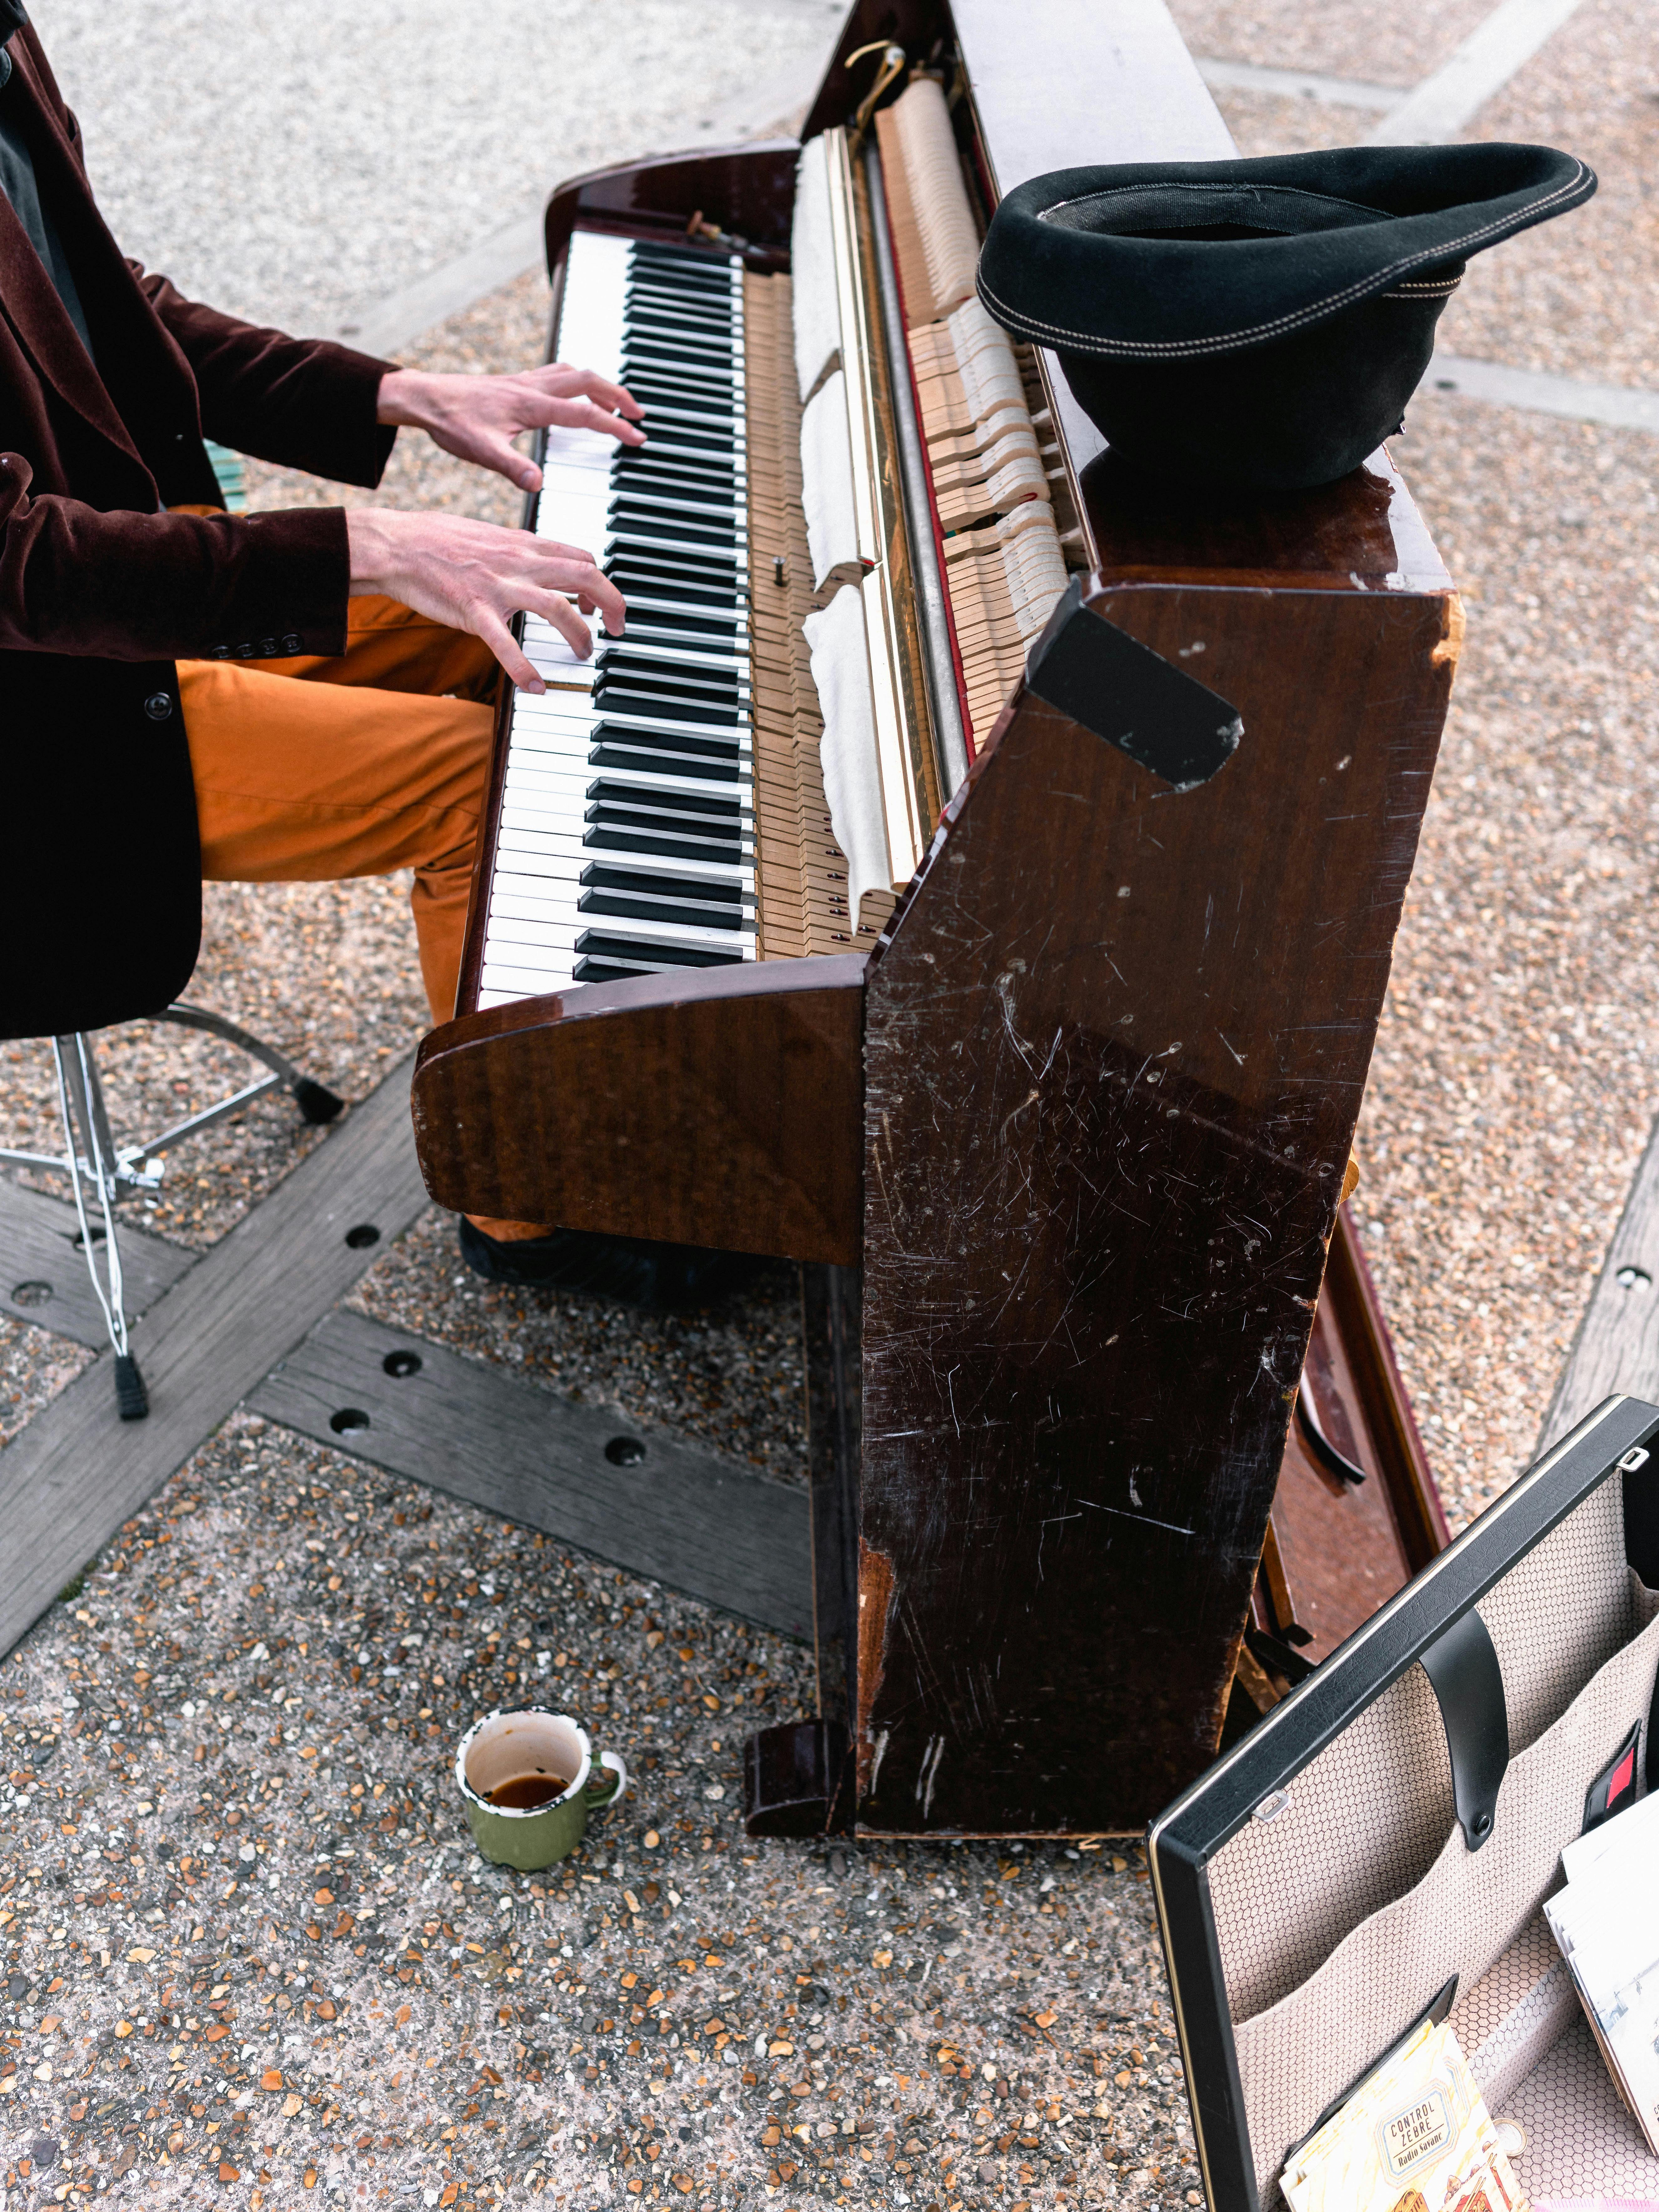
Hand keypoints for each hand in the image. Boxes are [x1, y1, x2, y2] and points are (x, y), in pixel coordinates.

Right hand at [346, 509, 623, 690]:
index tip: (596, 605)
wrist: (396, 544)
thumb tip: (541, 563)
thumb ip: (519, 551)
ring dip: (578, 635)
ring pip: (556, 608)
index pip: (580, 558)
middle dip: (611, 604)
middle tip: (617, 629)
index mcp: (523, 544)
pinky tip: (537, 687)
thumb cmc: (437, 541)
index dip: (599, 582)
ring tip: (583, 655)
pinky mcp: (473, 610)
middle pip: (584, 576)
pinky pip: (505, 644)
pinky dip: (525, 669)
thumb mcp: (489, 536)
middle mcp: (517, 561)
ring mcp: (497, 586)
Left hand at [376, 364, 645, 490]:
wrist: (425, 397)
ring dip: (599, 385)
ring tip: (615, 403)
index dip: (615, 425)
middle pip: (588, 381)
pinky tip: (575, 393)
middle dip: (618, 397)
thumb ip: (513, 467)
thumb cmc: (451, 421)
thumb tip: (538, 484)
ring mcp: (525, 381)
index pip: (585, 413)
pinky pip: (556, 373)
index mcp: (531, 405)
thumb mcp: (482, 451)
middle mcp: (532, 387)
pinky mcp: (516, 381)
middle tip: (638, 415)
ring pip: (574, 373)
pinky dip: (576, 380)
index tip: (636, 437)